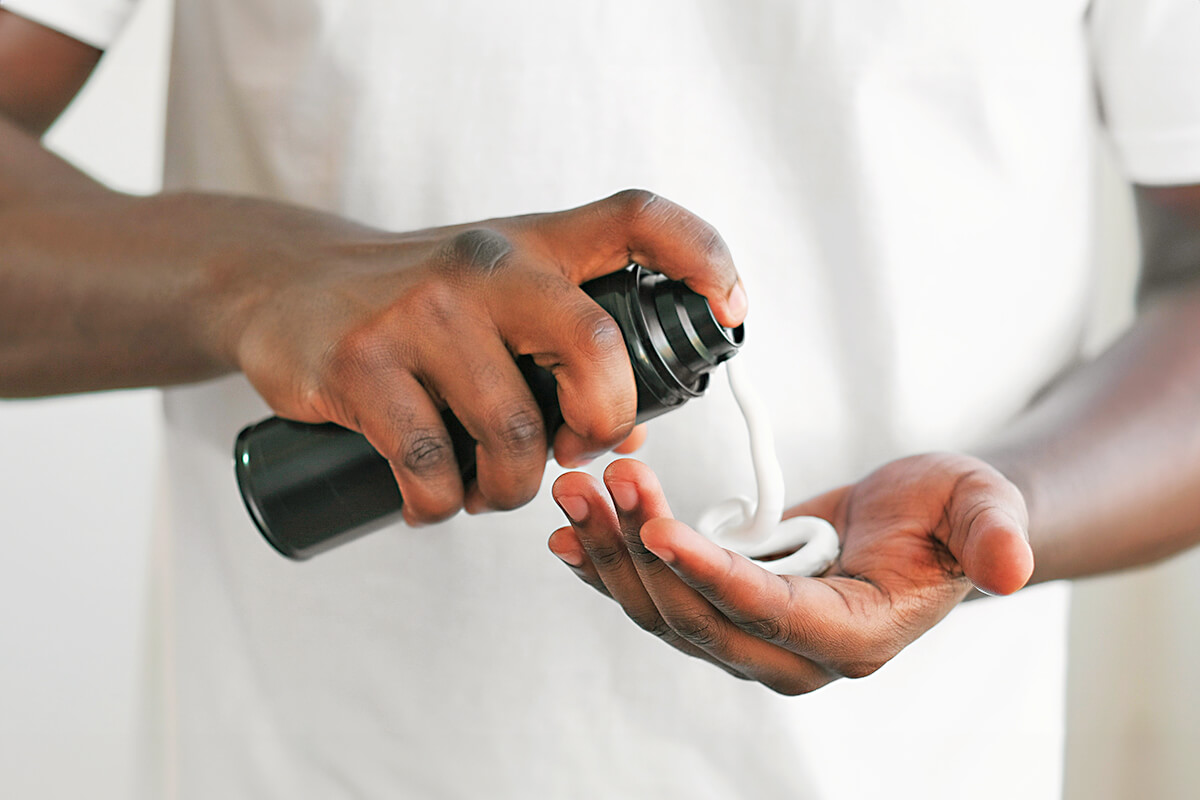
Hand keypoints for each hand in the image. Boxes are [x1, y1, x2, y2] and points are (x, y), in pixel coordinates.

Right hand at [228, 190, 744, 523]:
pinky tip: (432, 499)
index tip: (731, 313)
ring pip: (512, 434)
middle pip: (594, 348)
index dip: (703, 259)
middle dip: (602, 424)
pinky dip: (442, 505)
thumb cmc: (421, 307)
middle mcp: (484, 267)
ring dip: (510, 488)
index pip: (638, 220)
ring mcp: (419, 312)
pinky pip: (432, 468)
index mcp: (534, 245)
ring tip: (486, 486)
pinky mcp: (359, 364)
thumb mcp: (499, 300)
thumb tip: (636, 432)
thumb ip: (566, 347)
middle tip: (575, 450)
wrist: (287, 289)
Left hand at [548, 454, 1033, 693]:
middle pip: (698, 616)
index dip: (711, 573)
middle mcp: (792, 653)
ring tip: (578, 488)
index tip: (657, 526)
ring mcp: (750, 638)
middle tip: (603, 479)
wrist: (913, 524)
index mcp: (854, 635)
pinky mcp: (720, 611)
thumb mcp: (980, 505)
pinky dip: (608, 568)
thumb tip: (1010, 569)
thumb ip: (992, 534)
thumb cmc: (946, 514)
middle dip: (641, 550)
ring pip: (664, 609)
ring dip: (612, 551)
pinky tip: (566, 539)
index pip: (768, 613)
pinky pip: (654, 598)